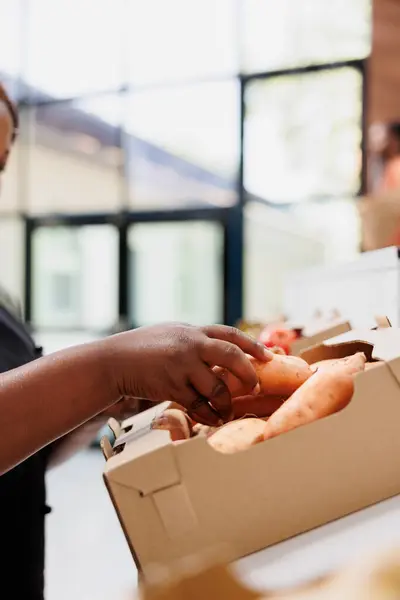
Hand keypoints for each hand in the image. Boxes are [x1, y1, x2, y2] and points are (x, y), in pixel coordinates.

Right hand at [102, 323, 270, 425]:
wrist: (113, 361)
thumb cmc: (142, 348)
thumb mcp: (171, 334)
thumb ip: (195, 340)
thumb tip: (221, 353)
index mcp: (193, 330)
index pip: (230, 334)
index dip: (253, 345)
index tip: (269, 356)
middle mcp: (190, 344)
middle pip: (232, 356)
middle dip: (248, 374)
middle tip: (254, 387)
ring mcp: (182, 365)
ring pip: (218, 386)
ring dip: (227, 402)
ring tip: (228, 410)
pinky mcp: (172, 386)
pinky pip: (199, 405)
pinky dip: (208, 415)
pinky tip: (212, 418)